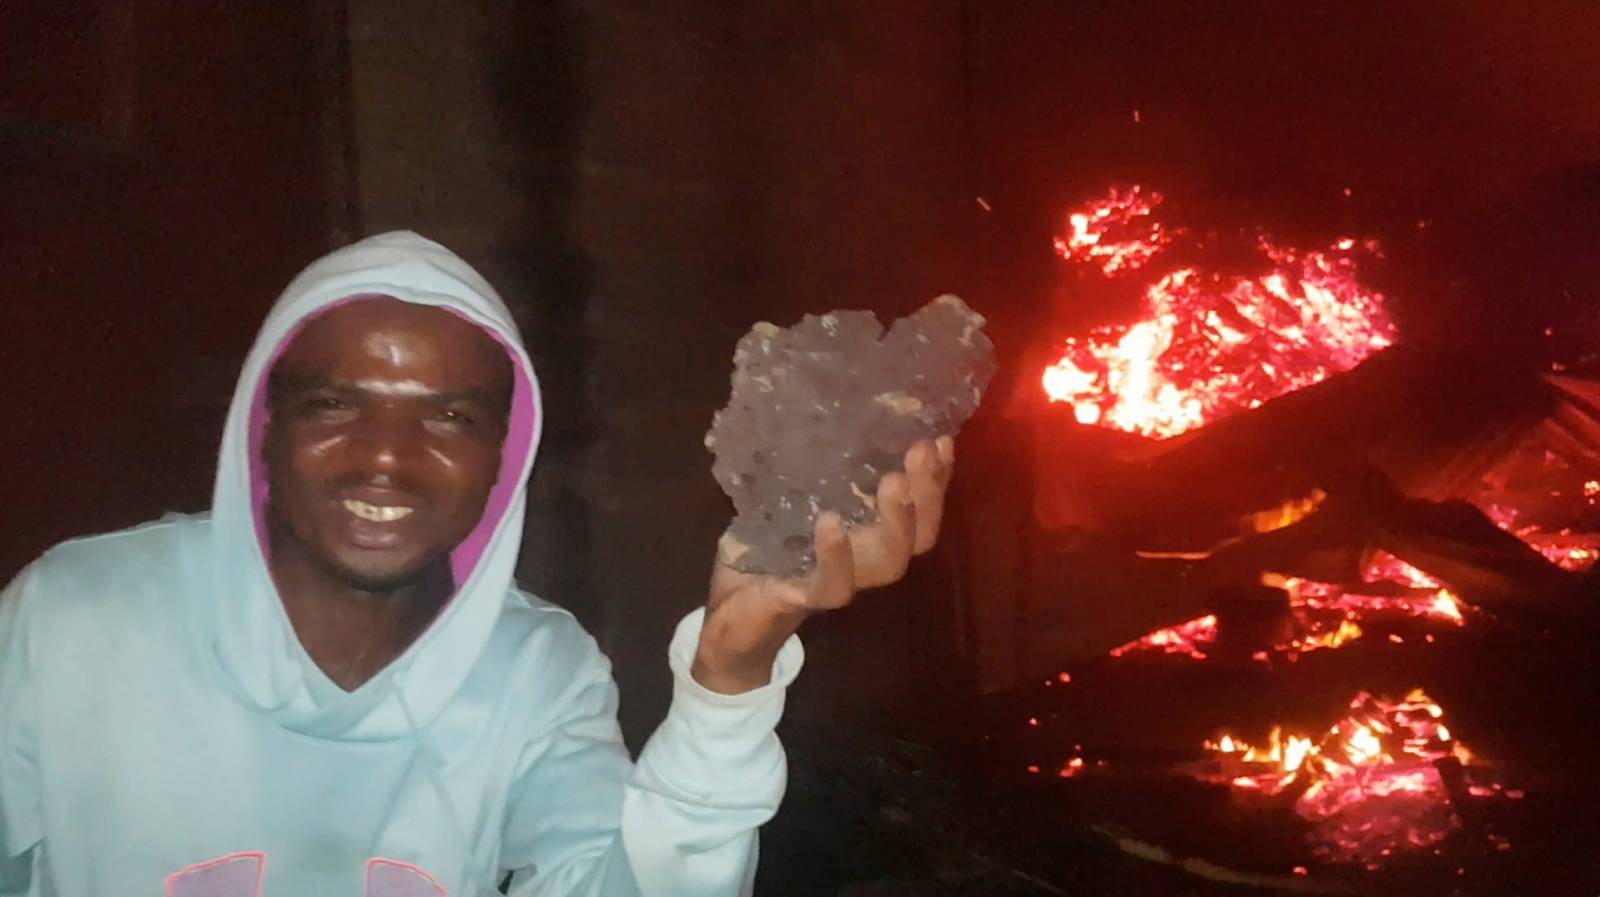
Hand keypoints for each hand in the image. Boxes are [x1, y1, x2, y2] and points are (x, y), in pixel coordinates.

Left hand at [691, 436, 955, 693]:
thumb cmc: (762, 553)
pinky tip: (830, 523)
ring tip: (894, 482)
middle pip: (919, 536)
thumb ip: (805, 469)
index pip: (918, 509)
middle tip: (923, 449)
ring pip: (888, 562)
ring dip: (897, 522)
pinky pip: (832, 585)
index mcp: (867, 536)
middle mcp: (864, 561)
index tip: (941, 438)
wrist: (730, 615)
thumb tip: (812, 408)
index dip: (936, 478)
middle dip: (928, 493)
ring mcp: (841, 582)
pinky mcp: (804, 598)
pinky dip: (835, 555)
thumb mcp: (786, 503)